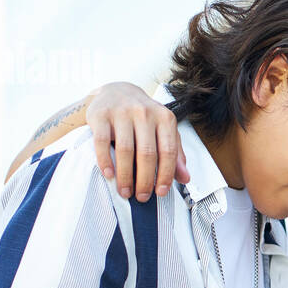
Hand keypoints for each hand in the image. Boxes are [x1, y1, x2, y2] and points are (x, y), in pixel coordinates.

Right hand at [87, 81, 188, 200]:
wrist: (117, 91)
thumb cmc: (144, 116)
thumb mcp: (164, 130)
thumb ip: (175, 154)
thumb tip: (185, 179)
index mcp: (164, 118)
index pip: (168, 151)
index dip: (165, 175)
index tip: (160, 192)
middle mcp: (145, 113)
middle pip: (147, 153)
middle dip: (145, 180)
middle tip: (142, 197)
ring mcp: (122, 113)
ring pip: (125, 150)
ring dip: (125, 175)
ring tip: (125, 191)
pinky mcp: (101, 115)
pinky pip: (102, 142)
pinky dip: (105, 161)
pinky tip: (109, 175)